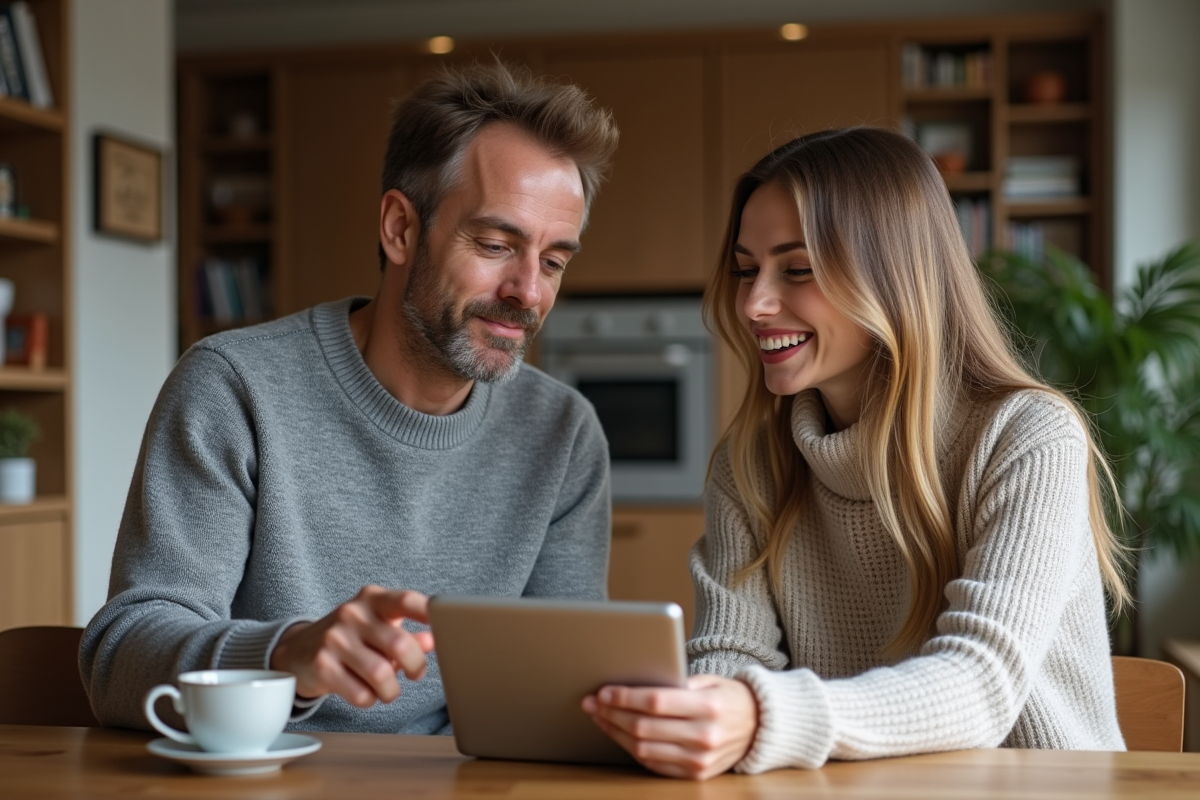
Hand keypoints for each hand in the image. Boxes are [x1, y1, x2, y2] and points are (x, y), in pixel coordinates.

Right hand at [270, 586, 434, 707]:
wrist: (297, 650)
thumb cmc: (350, 637)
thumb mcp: (377, 627)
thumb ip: (407, 632)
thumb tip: (433, 641)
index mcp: (372, 598)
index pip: (406, 600)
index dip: (429, 611)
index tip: (447, 624)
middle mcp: (352, 613)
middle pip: (400, 644)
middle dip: (416, 666)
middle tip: (416, 674)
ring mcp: (334, 639)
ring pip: (381, 674)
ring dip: (392, 690)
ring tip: (389, 689)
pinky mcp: (322, 665)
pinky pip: (361, 694)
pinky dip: (370, 699)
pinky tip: (364, 691)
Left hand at [582, 674, 758, 779]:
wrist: (761, 727)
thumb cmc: (730, 697)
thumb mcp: (710, 680)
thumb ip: (677, 682)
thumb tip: (633, 684)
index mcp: (709, 706)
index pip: (656, 702)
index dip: (625, 697)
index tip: (604, 692)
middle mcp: (704, 736)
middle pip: (644, 726)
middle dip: (611, 714)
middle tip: (592, 704)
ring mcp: (699, 760)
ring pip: (643, 748)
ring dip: (615, 733)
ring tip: (600, 718)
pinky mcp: (696, 775)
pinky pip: (654, 764)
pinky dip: (632, 749)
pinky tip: (619, 735)